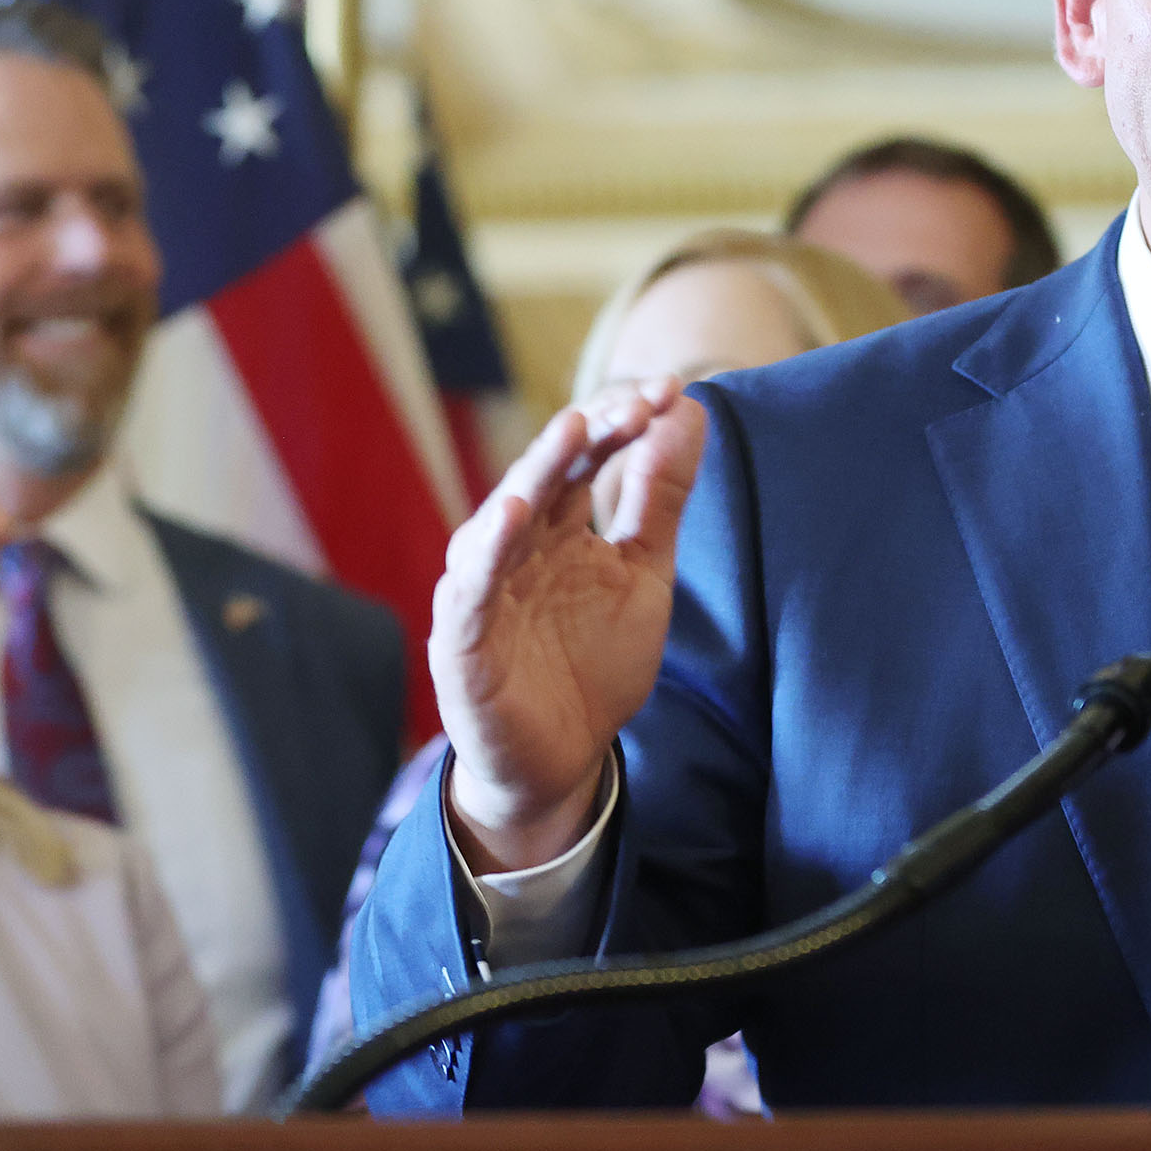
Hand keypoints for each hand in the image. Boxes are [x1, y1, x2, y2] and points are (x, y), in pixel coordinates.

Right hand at [434, 380, 704, 873]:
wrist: (563, 758)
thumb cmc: (595, 661)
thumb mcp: (643, 573)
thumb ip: (658, 499)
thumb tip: (688, 411)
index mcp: (557, 525)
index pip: (587, 456)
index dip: (624, 422)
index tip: (673, 392)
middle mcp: (514, 546)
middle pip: (545, 474)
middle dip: (587, 434)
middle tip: (632, 402)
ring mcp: (483, 590)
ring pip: (501, 520)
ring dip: (536, 473)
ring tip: (571, 430)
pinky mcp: (462, 641)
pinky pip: (470, 591)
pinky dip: (487, 554)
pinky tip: (511, 517)